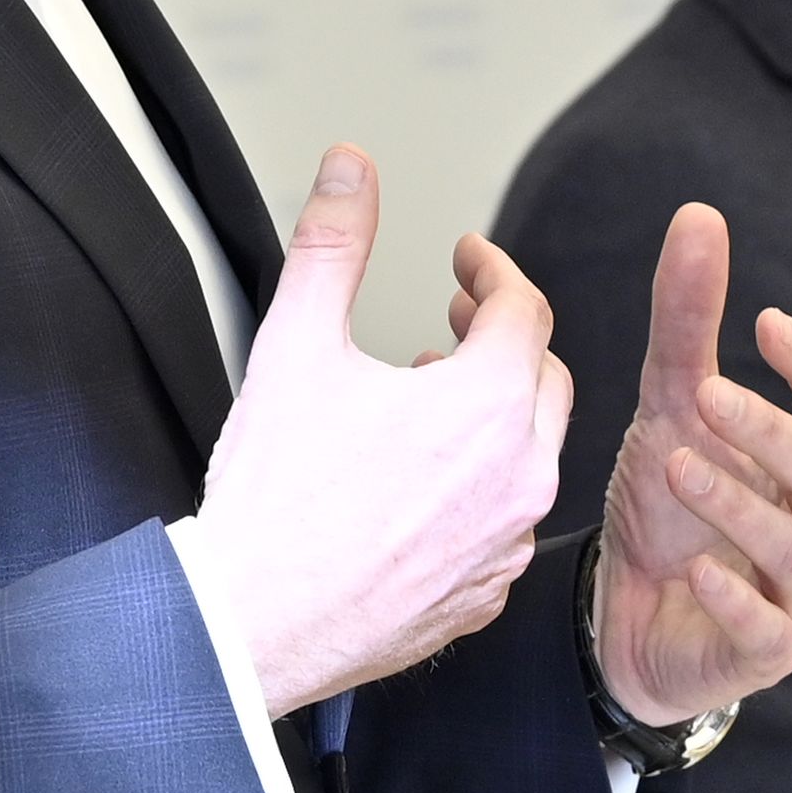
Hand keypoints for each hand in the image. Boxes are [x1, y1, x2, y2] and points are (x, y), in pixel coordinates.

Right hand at [191, 147, 567, 712]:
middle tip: (458, 321)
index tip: (466, 260)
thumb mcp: (296, 343)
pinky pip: (507, 524)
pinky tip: (428, 482)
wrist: (246, 625)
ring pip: (533, 454)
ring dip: (497, 414)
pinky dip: (482, 488)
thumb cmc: (272, 497)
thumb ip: (334, 242)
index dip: (493, 271)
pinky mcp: (484, 598)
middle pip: (545, 378)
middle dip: (506, 338)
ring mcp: (506, 544)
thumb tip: (352, 168)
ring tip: (433, 396)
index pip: (524, 309)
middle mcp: (519, 476)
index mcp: (488, 406)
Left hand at [592, 203, 791, 725]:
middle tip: (707, 396)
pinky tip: (696, 569)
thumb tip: (700, 214)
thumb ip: (690, 321)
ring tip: (677, 464)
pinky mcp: (765, 653)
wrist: (624, 615)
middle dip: (772, 432)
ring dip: (739, 502)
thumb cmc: (671, 502)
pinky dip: (735, 597)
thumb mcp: (672, 405)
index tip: (765, 323)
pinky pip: (768, 629)